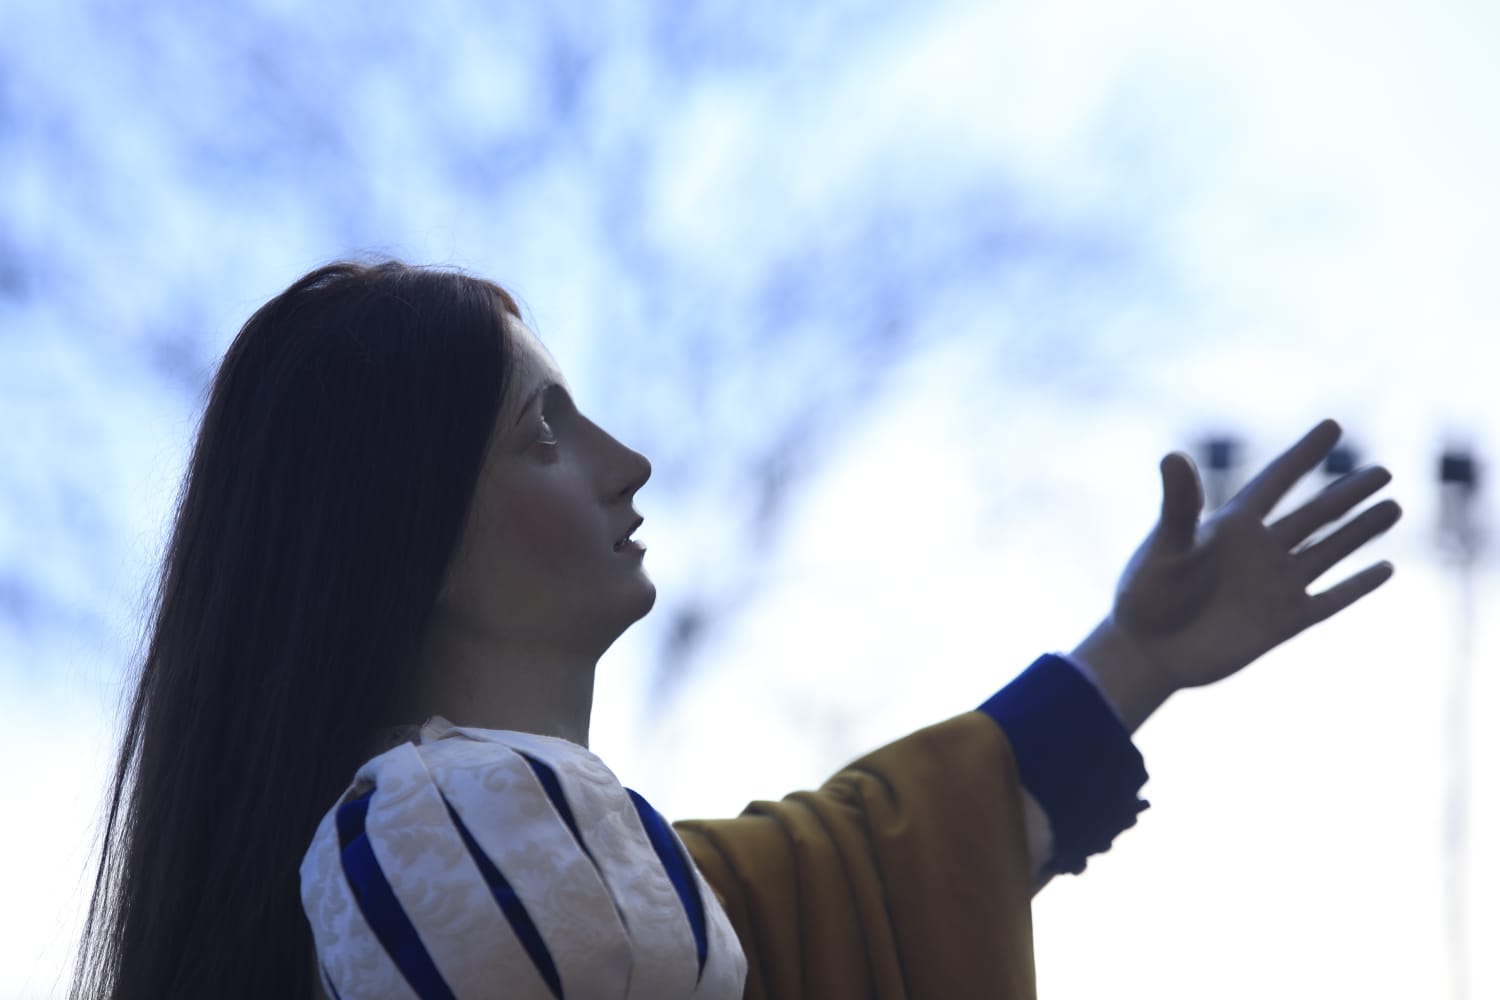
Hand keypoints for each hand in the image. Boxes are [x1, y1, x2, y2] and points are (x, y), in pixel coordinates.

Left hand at [1074, 419, 1401, 729]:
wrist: (1147, 652)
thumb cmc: (1145, 594)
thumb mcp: (1165, 546)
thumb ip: (1178, 504)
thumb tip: (1173, 454)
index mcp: (1232, 525)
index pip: (1277, 480)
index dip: (1303, 454)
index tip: (1332, 426)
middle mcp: (1259, 550)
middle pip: (1314, 514)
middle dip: (1348, 492)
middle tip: (1383, 470)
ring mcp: (1274, 585)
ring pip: (1329, 550)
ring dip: (1361, 530)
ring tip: (1394, 506)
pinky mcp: (1284, 621)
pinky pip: (1330, 600)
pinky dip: (1358, 586)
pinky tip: (1385, 568)